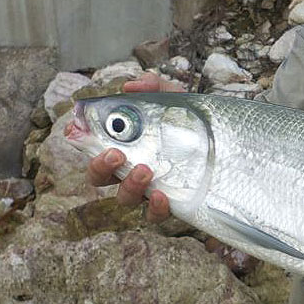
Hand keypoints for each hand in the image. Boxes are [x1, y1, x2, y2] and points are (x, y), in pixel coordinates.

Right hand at [84, 73, 183, 222]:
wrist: (228, 141)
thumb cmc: (191, 121)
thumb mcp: (175, 99)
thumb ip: (154, 88)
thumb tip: (130, 87)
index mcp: (127, 147)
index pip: (94, 149)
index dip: (81, 144)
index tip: (75, 133)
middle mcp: (132, 170)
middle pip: (100, 178)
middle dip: (100, 167)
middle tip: (116, 154)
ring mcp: (150, 189)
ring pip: (124, 198)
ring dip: (128, 186)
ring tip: (145, 170)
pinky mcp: (172, 205)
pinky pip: (154, 216)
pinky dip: (154, 209)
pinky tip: (162, 196)